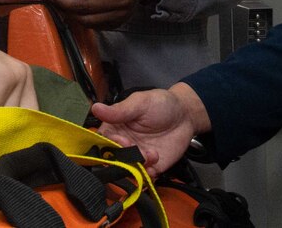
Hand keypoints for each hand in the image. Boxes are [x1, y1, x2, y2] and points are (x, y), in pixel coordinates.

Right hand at [91, 84, 208, 175]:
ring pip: (128, 171)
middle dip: (123, 158)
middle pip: (113, 160)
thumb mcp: (139, 103)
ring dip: (137, 166)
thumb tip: (95, 108)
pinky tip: (155, 162)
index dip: (109, 144)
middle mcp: (123, 145)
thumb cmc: (160, 104)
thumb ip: (119, 110)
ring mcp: (137, 157)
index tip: (122, 140)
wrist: (185, 115)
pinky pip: (144, 178)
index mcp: (115, 128)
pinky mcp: (151, 167)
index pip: (102, 141)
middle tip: (136, 149)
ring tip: (152, 155)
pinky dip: (147, 175)